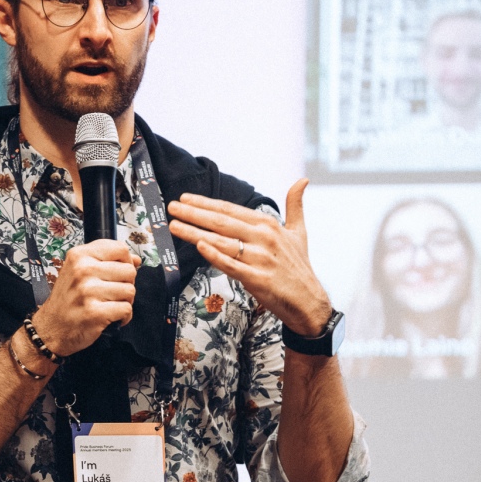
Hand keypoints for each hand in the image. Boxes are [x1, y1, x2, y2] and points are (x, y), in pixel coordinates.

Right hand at [33, 240, 139, 356]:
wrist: (50, 328)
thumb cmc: (67, 300)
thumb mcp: (78, 271)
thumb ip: (107, 261)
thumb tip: (136, 260)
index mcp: (79, 256)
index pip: (120, 249)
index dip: (126, 262)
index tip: (119, 273)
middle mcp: (83, 270)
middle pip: (129, 271)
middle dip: (126, 284)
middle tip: (111, 294)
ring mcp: (88, 291)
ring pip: (130, 290)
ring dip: (125, 302)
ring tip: (109, 305)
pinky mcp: (95, 312)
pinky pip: (126, 309)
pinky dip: (124, 317)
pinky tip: (111, 318)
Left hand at [168, 180, 331, 335]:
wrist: (308, 301)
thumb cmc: (299, 267)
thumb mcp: (299, 232)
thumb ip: (295, 205)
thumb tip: (302, 180)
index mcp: (269, 225)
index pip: (230, 210)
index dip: (205, 203)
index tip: (185, 198)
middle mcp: (264, 238)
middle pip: (222, 222)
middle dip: (193, 213)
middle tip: (172, 207)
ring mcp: (260, 259)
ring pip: (222, 242)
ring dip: (195, 233)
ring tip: (174, 226)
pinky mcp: (257, 279)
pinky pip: (231, 265)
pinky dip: (215, 256)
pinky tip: (199, 247)